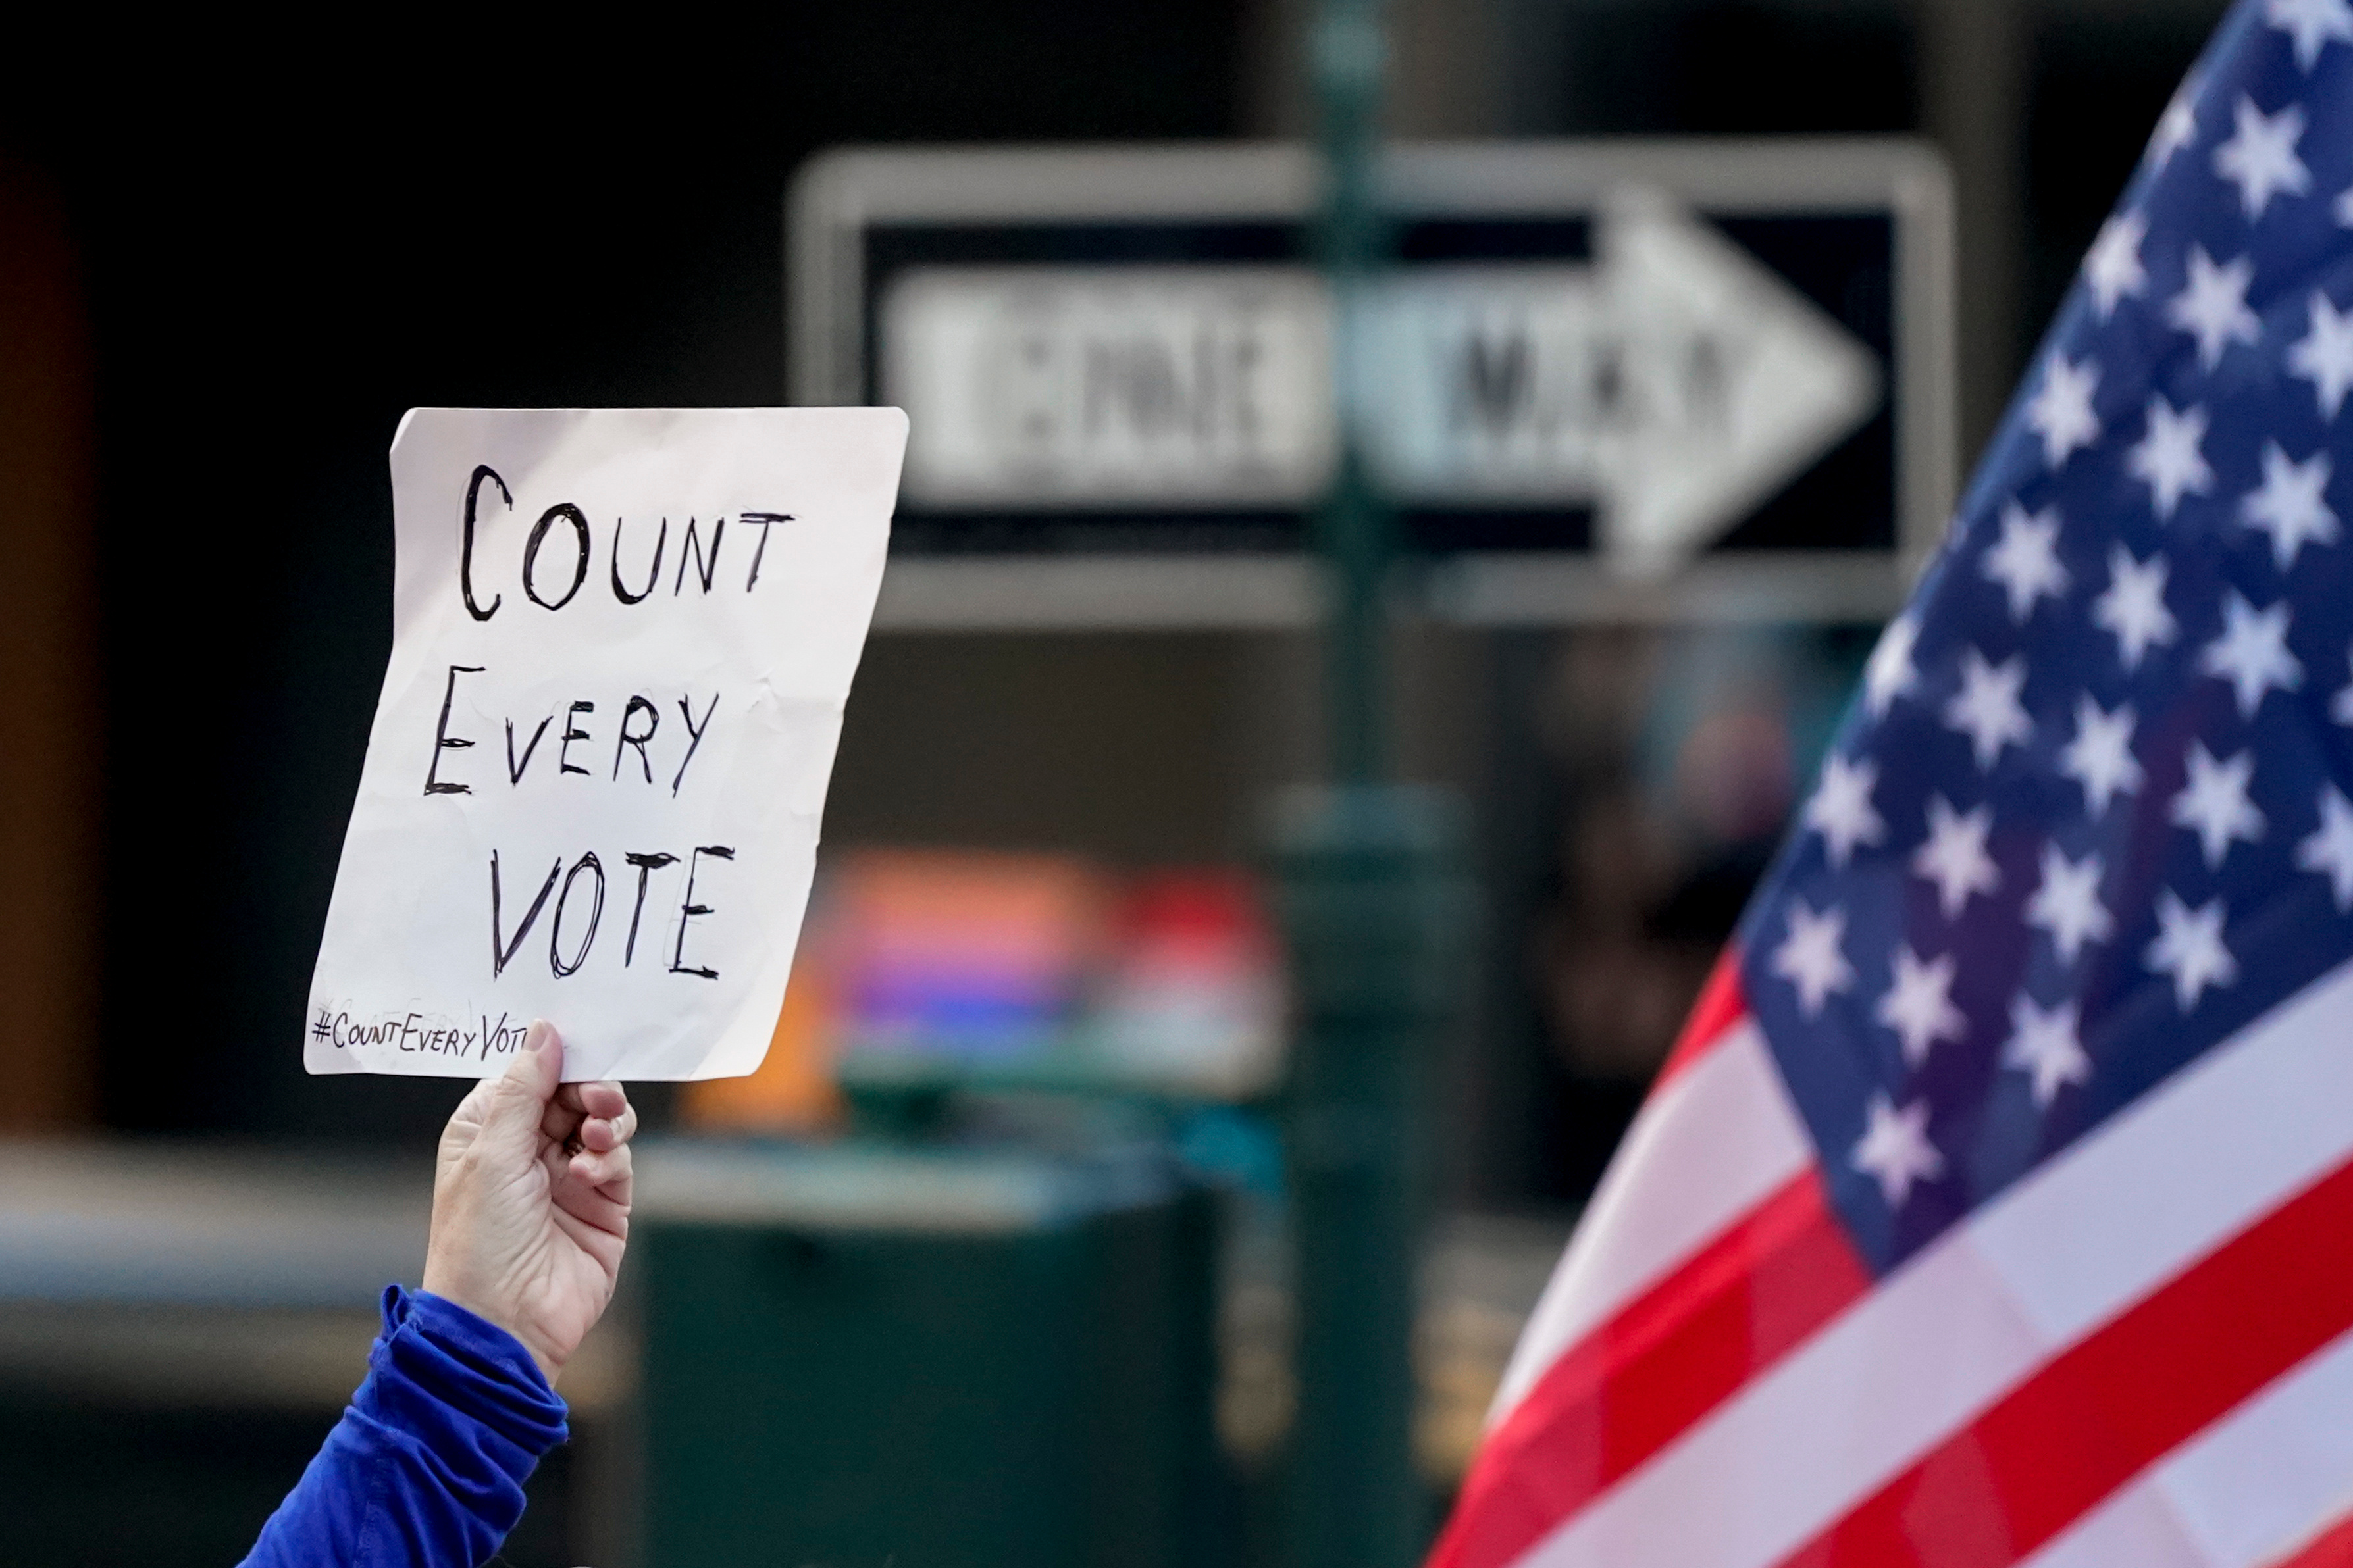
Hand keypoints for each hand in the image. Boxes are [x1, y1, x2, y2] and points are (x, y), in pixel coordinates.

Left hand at [422, 1020, 635, 1381]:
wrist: (504, 1323)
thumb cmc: (478, 1241)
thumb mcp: (490, 1152)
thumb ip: (521, 1088)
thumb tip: (544, 1031)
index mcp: (488, 1131)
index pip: (530, 1075)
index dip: (556, 1060)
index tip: (581, 1044)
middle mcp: (527, 1150)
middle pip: (574, 1092)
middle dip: (590, 1088)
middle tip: (594, 1097)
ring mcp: (568, 1177)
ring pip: (604, 1121)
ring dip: (605, 1120)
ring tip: (593, 1138)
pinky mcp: (603, 1205)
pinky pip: (619, 1159)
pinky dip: (611, 1157)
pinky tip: (590, 1173)